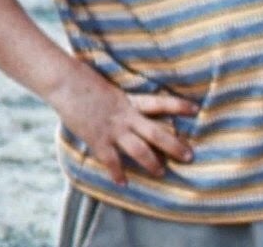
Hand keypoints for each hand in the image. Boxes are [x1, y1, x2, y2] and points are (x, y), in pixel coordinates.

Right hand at [47, 61, 197, 185]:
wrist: (65, 83)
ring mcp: (112, 129)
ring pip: (138, 150)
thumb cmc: (86, 80)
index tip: (196, 109)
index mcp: (131, 100)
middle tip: (189, 156)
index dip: (178, 106)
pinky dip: (116, 173)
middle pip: (156, 133)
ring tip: (162, 173)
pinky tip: (123, 183)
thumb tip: (133, 104)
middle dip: (174, 145)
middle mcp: (126, 116)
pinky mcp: (96, 139)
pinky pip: (110, 160)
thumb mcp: (111, 87)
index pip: (160, 103)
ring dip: (151, 163)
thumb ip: (123, 99)